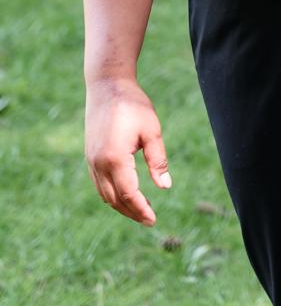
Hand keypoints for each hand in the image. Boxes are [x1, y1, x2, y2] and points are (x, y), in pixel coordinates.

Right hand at [85, 76, 170, 225]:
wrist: (106, 85)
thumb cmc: (133, 104)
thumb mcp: (152, 130)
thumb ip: (158, 160)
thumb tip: (165, 187)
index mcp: (115, 158)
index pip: (128, 194)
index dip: (141, 209)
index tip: (154, 220)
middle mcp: (98, 164)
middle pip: (114, 199)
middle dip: (132, 212)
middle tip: (149, 219)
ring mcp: (91, 161)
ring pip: (104, 194)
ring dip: (121, 205)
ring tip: (141, 208)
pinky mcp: (89, 156)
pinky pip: (99, 184)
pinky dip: (112, 194)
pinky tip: (125, 193)